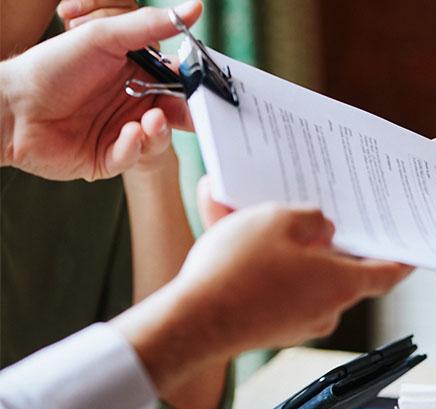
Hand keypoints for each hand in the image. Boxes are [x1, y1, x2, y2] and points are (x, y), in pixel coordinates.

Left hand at [0, 1, 200, 180]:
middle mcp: (133, 104)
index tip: (207, 92)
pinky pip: (131, 158)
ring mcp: (121, 132)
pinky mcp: (107, 158)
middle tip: (185, 113)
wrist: (11, 106)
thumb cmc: (54, 66)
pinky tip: (126, 135)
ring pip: (157, 139)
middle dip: (182, 115)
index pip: (178, 83)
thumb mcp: (107, 37)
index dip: (194, 88)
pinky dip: (132, 147)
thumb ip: (153, 25)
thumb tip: (196, 8)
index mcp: (137, 75)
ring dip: (158, 132)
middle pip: (175, 115)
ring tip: (149, 122)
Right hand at [182, 176, 412, 349]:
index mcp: (340, 285)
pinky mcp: (269, 327)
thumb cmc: (237, 271)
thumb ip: (311, 219)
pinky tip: (236, 236)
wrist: (190, 323)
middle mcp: (325, 310)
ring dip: (286, 247)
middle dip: (324, 239)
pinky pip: (275, 287)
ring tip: (254, 213)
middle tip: (316, 214)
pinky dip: (263, 264)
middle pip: (338, 269)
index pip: (386, 273)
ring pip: (301, 275)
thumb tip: (323, 229)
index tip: (412, 252)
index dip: (401, 260)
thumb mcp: (278, 220)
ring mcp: (296, 323)